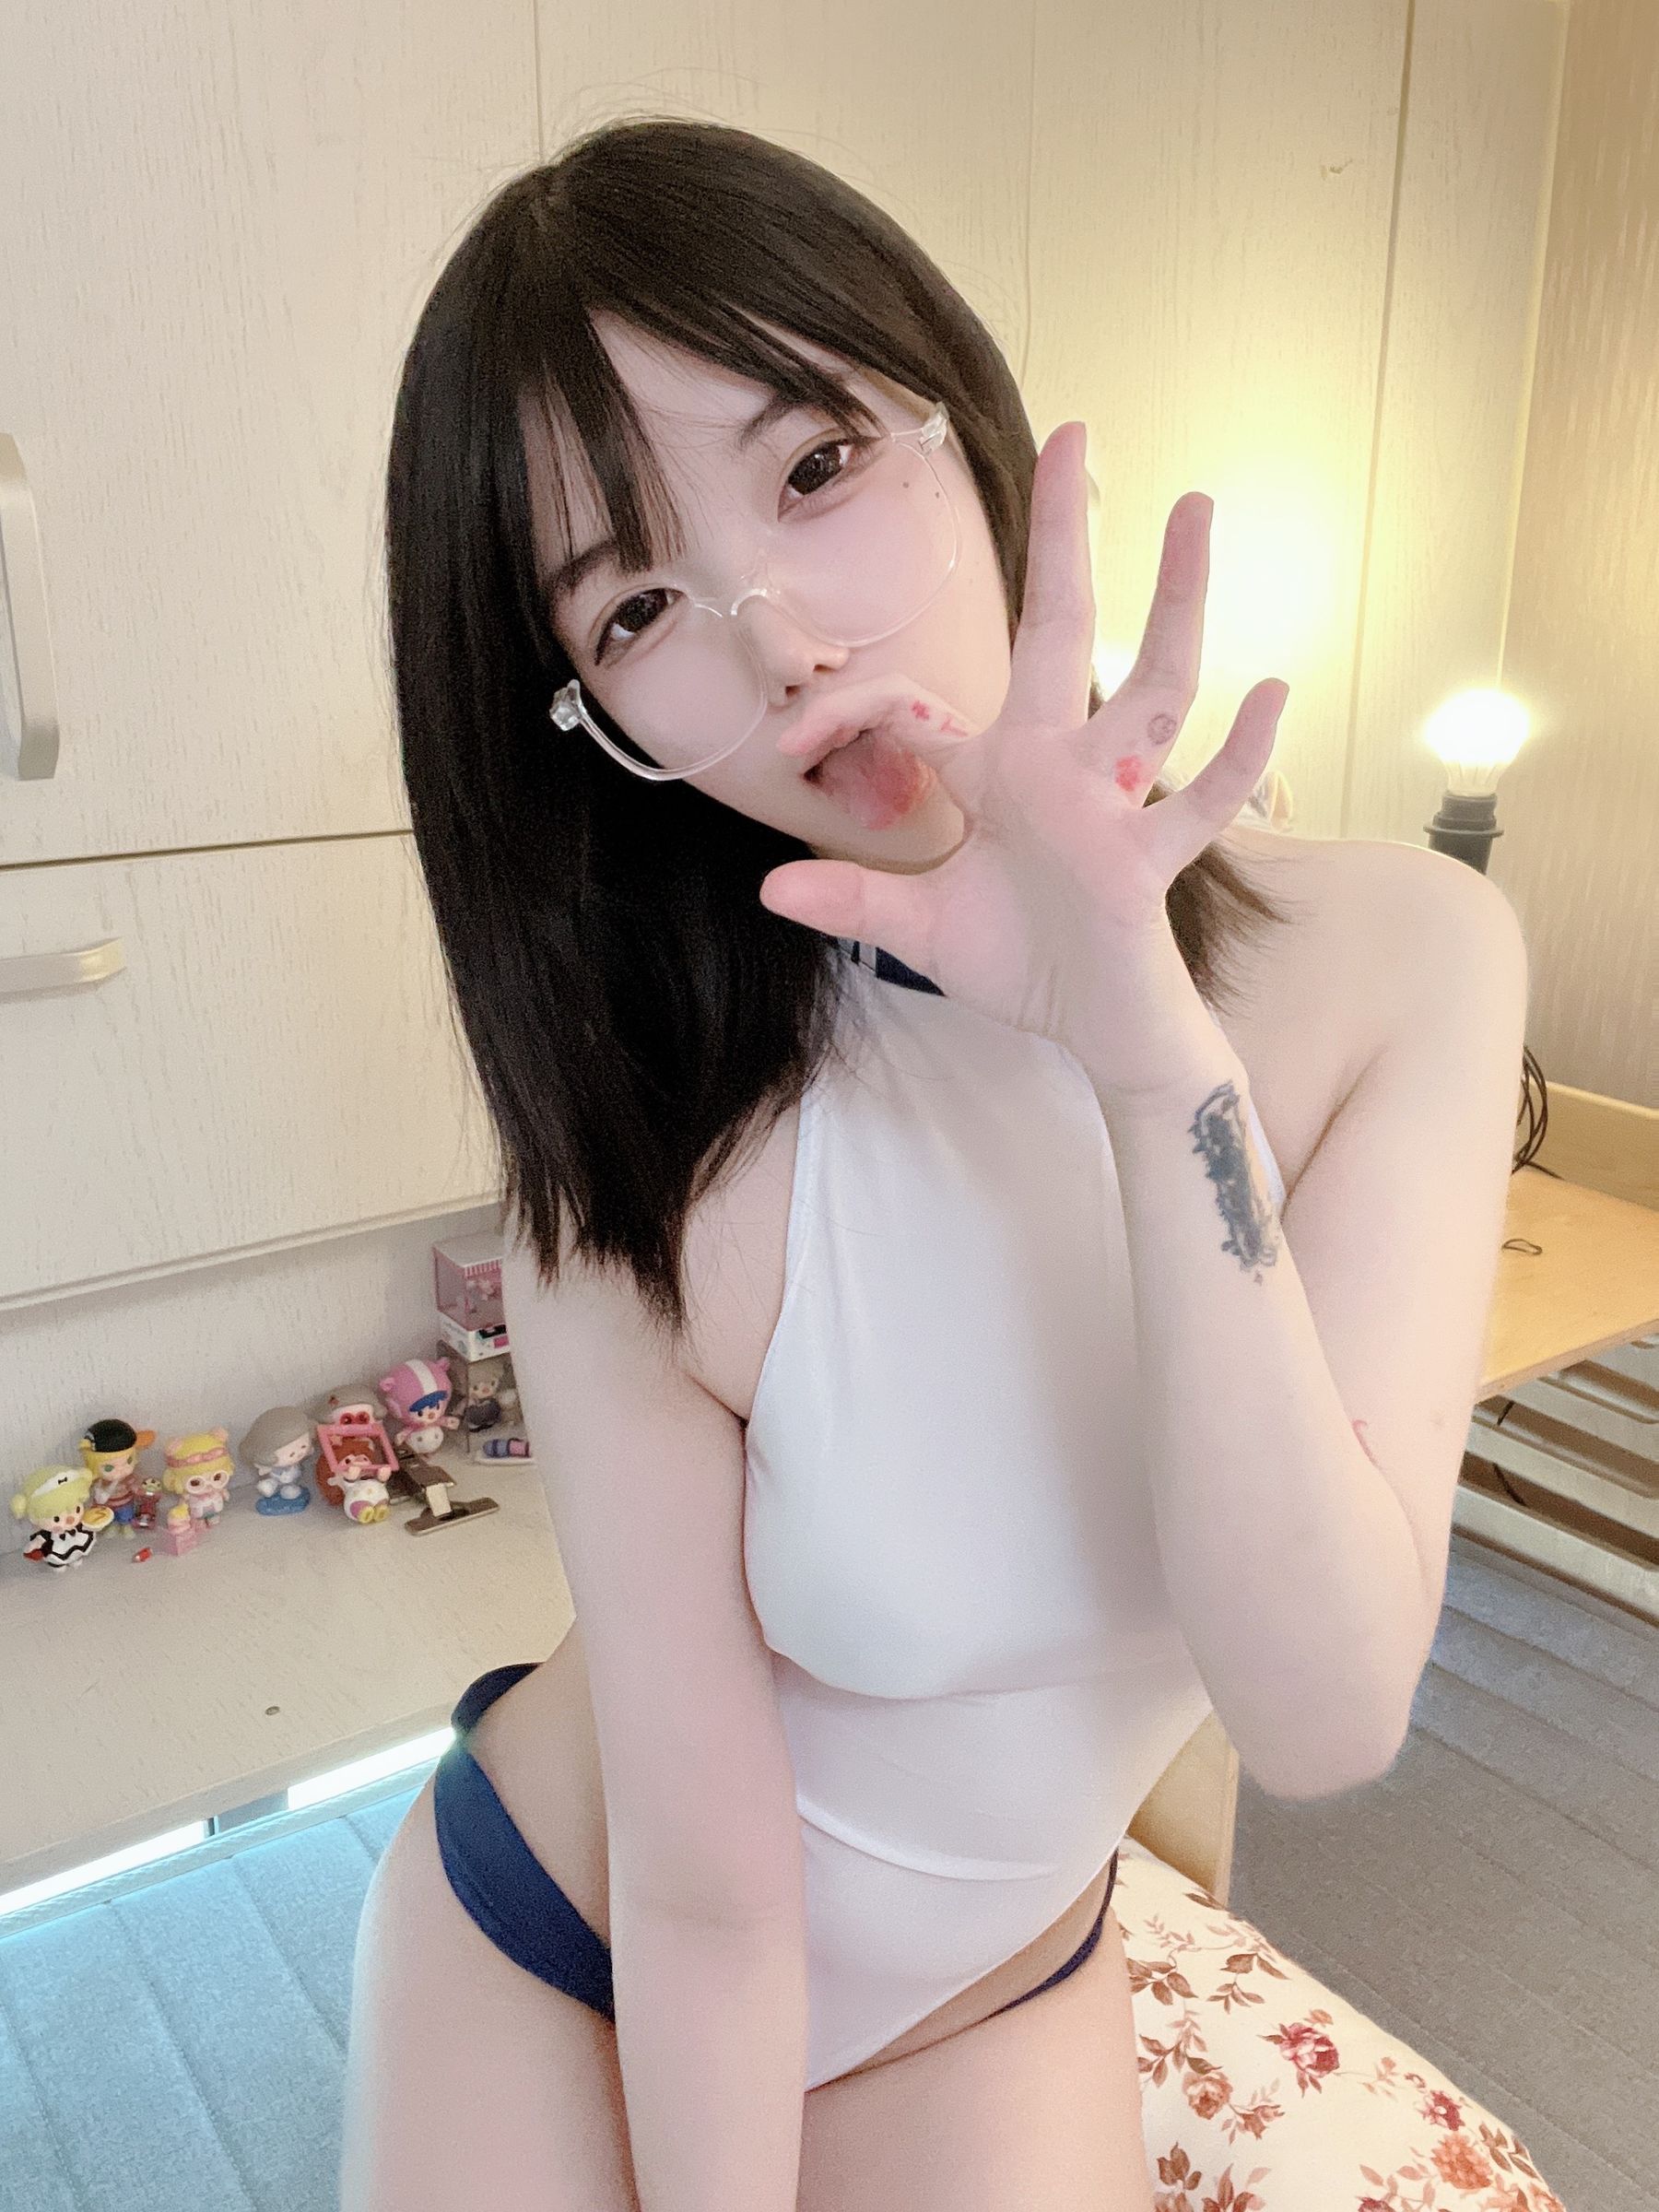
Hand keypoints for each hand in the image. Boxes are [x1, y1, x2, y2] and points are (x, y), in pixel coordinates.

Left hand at [756, 422, 1287, 1095]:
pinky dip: (1240, 757)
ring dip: (1175, 601)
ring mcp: (1110, 804)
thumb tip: (770, 890)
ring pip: (1154, 687)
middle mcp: (1057, 764)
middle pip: (1061, 629)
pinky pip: (1202, 803)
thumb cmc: (1019, 960)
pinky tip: (1272, 692)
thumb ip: (853, 903)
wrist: (1090, 1026)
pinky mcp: (1146, 861)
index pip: (912, 708)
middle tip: (1074, 435)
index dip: (844, 713)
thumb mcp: (919, 928)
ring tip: (1195, 508)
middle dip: (1063, 536)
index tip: (786, 744)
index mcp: (995, 770)